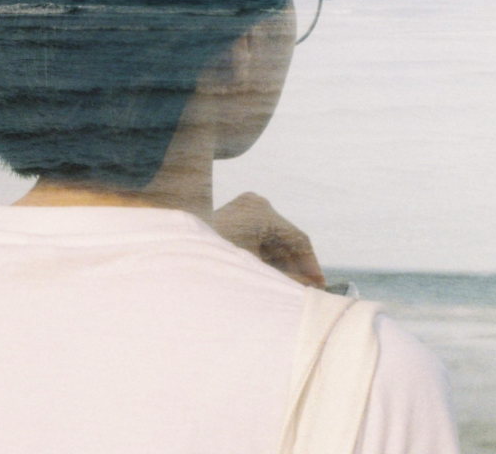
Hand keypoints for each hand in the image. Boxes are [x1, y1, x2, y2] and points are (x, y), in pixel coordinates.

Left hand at [212, 192, 326, 288]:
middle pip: (286, 240)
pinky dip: (267, 259)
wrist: (174, 253)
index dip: (312, 266)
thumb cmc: (213, 261)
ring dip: (282, 265)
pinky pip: (259, 239)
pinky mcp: (234, 217)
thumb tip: (311, 292)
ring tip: (289, 290)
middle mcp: (255, 204)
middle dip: (297, 268)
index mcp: (263, 212)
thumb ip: (285, 280)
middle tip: (307, 292)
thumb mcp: (253, 271)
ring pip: (273, 241)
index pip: (299, 239)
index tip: (321, 287)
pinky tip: (271, 279)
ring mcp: (243, 208)